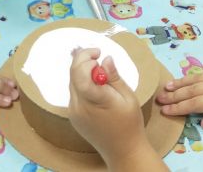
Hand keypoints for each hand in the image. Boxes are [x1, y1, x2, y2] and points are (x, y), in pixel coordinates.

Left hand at [69, 48, 158, 169]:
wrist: (123, 151)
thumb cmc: (130, 124)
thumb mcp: (128, 97)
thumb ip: (114, 77)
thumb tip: (105, 59)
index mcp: (95, 100)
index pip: (79, 73)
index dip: (85, 58)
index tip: (98, 52)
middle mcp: (79, 106)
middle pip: (73, 75)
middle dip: (82, 60)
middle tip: (96, 54)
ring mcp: (73, 112)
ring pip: (72, 83)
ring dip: (82, 71)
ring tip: (97, 68)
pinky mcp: (73, 117)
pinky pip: (74, 93)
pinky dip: (81, 83)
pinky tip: (94, 83)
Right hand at [157, 69, 202, 129]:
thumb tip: (202, 123)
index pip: (193, 104)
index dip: (178, 108)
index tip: (164, 111)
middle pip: (190, 90)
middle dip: (173, 95)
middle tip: (158, 99)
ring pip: (194, 80)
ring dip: (179, 84)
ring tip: (166, 87)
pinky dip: (191, 76)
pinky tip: (186, 79)